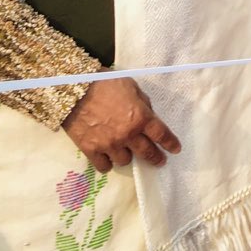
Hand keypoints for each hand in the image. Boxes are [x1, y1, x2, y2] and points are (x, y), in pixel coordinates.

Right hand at [63, 78, 180, 172]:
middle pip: (147, 153)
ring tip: (126, 151)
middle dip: (156, 158)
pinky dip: (107, 163)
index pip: (161, 134)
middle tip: (159, 161)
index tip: (175, 150)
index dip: (170, 143)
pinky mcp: (91, 150)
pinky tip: (108, 158)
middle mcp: (127, 134)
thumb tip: (149, 115)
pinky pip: (104, 166)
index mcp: (140, 117)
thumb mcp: (132, 87)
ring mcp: (109, 144)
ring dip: (128, 156)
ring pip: (125, 161)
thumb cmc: (105, 83)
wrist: (74, 89)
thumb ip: (143, 104)